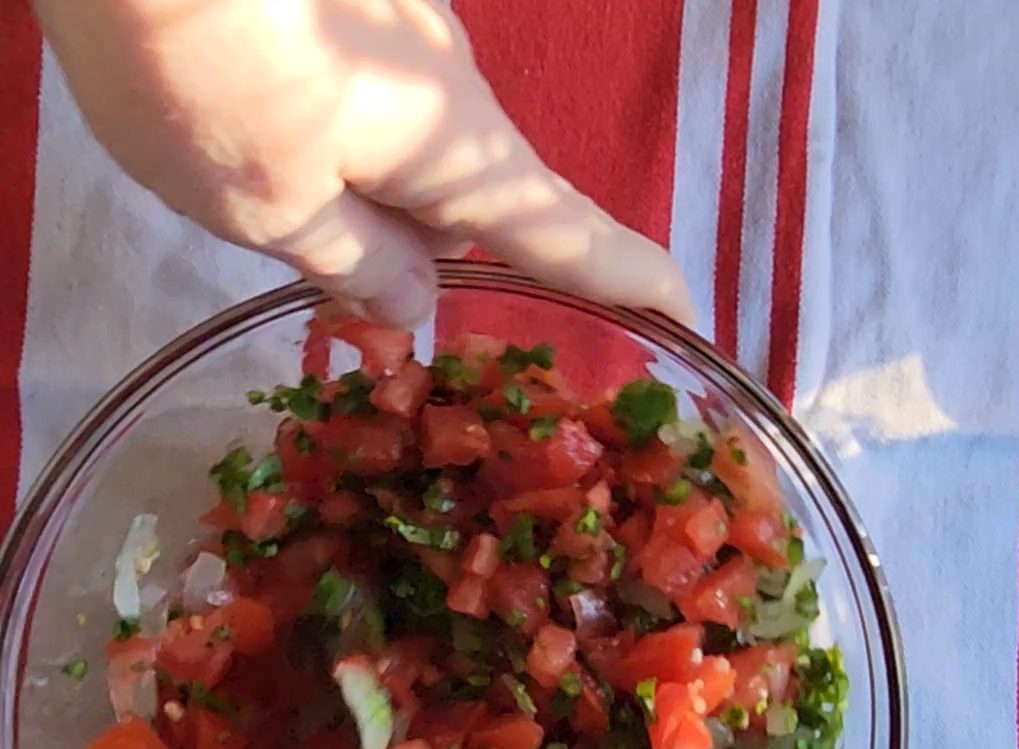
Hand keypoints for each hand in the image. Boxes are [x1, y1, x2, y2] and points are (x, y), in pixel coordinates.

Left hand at [32, 0, 692, 328]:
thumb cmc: (204, 72)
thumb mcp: (274, 208)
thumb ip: (359, 266)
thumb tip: (421, 304)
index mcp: (459, 152)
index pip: (572, 237)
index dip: (633, 287)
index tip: (688, 321)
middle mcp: (453, 87)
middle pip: (477, 201)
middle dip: (434, 258)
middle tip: (356, 309)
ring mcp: (404, 28)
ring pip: (413, 146)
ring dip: (369, 196)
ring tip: (271, 201)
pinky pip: (370, 92)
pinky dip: (335, 136)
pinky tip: (252, 124)